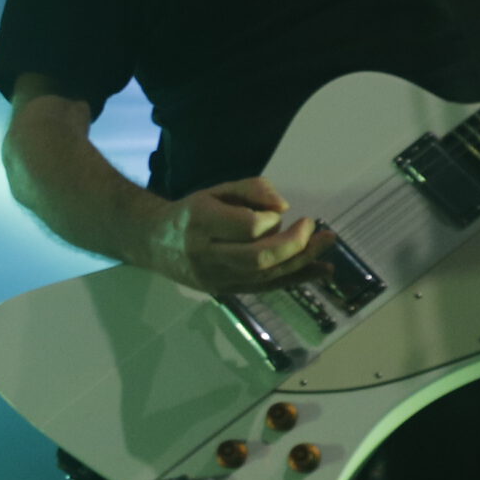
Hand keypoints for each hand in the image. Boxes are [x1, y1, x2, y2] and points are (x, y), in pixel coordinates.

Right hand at [148, 176, 333, 293]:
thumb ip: (252, 189)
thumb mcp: (217, 190)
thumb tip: (284, 207)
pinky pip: (264, 288)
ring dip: (302, 261)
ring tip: (327, 242)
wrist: (153, 243)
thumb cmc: (191, 211)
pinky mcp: (223, 291)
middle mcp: (205, 254)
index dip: (270, 219)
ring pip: (265, 276)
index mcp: (201, 222)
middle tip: (314, 227)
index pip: (248, 227)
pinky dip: (296, 279)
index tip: (272, 212)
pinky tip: (322, 271)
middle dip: (295, 244)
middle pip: (259, 258)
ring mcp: (214, 277)